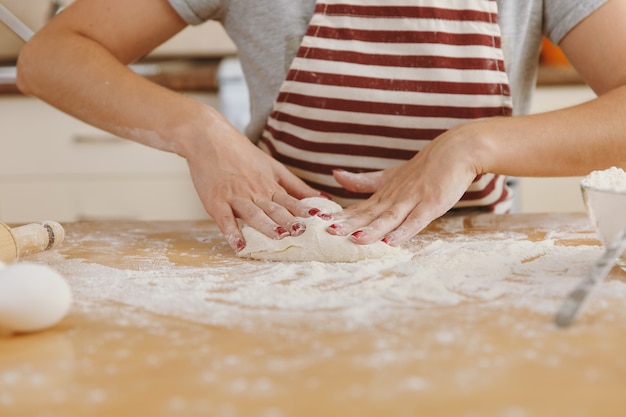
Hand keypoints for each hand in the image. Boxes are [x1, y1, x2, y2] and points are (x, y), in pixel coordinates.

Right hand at [183, 111, 323, 251]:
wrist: (208, 137)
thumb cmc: (241, 154)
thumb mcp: (273, 167)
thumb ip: (295, 185)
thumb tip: (323, 198)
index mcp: (270, 185)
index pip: (291, 200)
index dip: (305, 211)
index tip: (320, 221)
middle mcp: (255, 191)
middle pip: (274, 208)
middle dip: (289, 220)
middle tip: (303, 232)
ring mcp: (235, 196)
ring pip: (253, 213)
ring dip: (266, 225)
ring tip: (278, 237)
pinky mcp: (215, 200)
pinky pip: (224, 218)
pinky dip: (231, 232)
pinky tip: (238, 244)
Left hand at [326, 124, 482, 245]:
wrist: (456, 150)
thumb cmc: (425, 167)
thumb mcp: (390, 175)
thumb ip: (363, 181)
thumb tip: (335, 175)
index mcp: (383, 193)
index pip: (357, 208)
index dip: (337, 216)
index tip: (316, 222)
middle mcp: (394, 197)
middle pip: (368, 214)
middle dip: (347, 224)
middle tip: (326, 232)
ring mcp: (413, 200)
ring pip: (389, 218)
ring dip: (371, 229)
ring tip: (354, 239)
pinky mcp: (432, 204)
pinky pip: (416, 221)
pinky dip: (404, 231)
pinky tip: (391, 242)